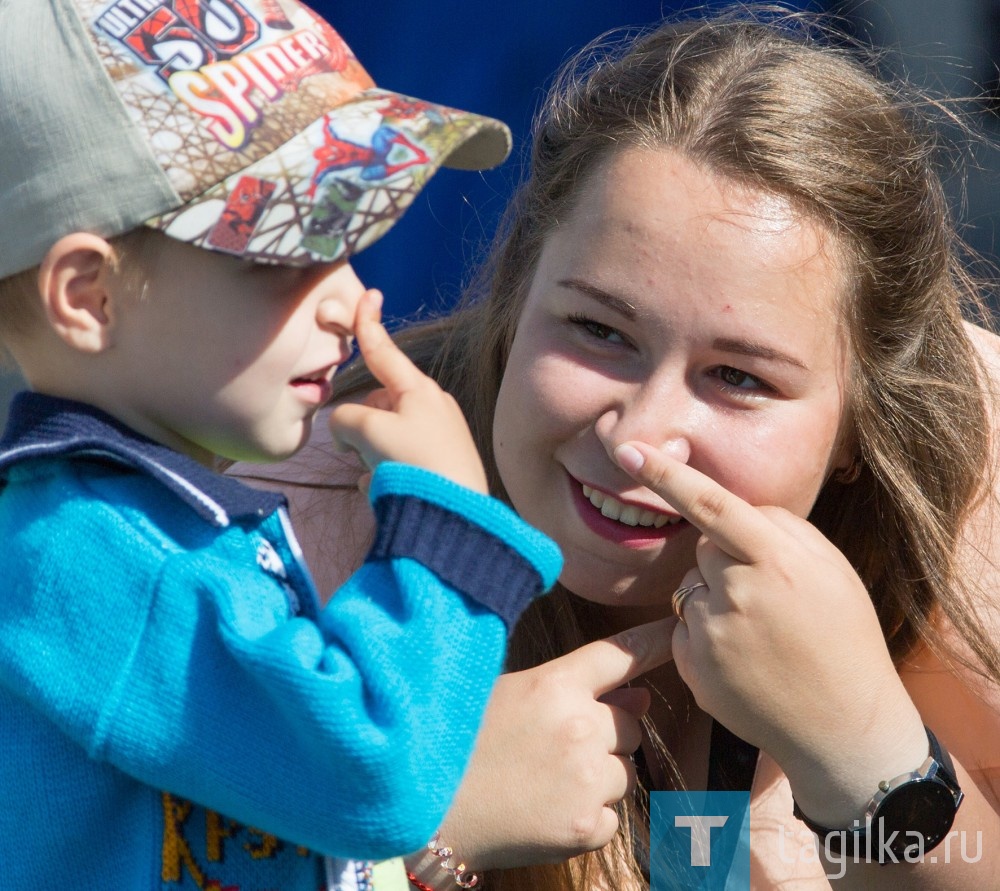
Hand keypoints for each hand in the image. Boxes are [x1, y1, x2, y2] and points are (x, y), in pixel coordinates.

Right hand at [328, 291, 487, 493]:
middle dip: (363, 426)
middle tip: (363, 450)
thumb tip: (347, 429)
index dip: (369, 325)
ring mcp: (441, 437)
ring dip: (373, 456)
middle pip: (379, 404)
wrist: (455, 513)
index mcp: (418, 390)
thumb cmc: (414, 463)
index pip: (384, 352)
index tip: (369, 296)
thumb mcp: (369, 432)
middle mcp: (433, 407)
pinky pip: (400, 463)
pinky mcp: (443, 465)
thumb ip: (346, 419)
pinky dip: (388, 475)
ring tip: (382, 477)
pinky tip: (393, 492)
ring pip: (386, 438)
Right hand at [436, 618, 674, 870]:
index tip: (675, 630)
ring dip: (600, 774)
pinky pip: (614, 815)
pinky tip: (548, 810)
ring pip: (625, 771)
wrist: (425, 815)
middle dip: (609, 732)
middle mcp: (579, 727)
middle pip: (630, 724)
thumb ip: (569, 689)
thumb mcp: (503, 695)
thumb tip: (639, 696)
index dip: (653, 641)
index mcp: (553, 685)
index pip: (619, 654)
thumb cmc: (456, 744)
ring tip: (546, 780)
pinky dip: (590, 815)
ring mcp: (586, 780)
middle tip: (559, 746)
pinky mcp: (587, 827)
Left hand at [611, 442, 927, 827]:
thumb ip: (781, 529)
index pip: (710, 504)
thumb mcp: (833, 570)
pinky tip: (744, 659)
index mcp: (777, 560)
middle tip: (770, 597)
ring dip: (716, 600)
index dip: (664, 475)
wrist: (845, 729)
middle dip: (726, 560)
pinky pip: (684, 628)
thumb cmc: (844, 638)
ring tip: (762, 635)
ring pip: (691, 588)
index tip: (626, 451)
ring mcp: (712, 634)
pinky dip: (706, 636)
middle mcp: (738, 593)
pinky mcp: (694, 668)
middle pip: (704, 548)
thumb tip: (731, 511)